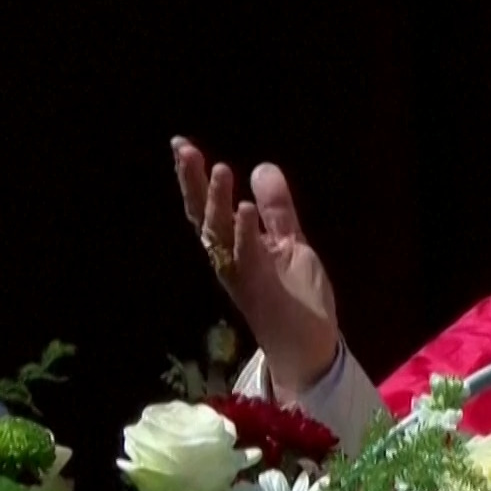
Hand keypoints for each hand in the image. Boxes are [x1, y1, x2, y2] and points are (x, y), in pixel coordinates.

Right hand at [173, 137, 339, 392]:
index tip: (180, 144)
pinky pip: (250, 258)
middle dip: (192, 184)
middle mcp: (230, 261)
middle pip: (204, 218)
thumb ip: (277, 210)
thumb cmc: (296, 297)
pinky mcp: (262, 290)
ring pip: (222, 236)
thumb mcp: (290, 244)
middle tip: (183, 149)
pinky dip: (248, 232)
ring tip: (221, 169)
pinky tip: (247, 207)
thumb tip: (261, 166)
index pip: (208, 207)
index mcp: (233, 248)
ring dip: (219, 203)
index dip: (192, 178)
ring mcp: (243, 276)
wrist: (310, 346)